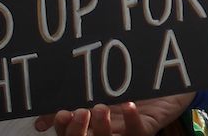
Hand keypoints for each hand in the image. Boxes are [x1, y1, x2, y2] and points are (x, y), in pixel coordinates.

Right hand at [36, 94, 194, 134]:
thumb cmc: (128, 83)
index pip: (71, 133)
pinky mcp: (147, 126)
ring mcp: (126, 131)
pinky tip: (129, 105)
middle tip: (79, 113)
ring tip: (101, 107)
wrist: (165, 77)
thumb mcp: (99, 87)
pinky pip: (138, 132)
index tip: (61, 114)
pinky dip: (132, 120)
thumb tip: (43, 109)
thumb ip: (75, 95)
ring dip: (102, 128)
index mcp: (92, 123)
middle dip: (79, 131)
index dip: (63, 129)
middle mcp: (107, 131)